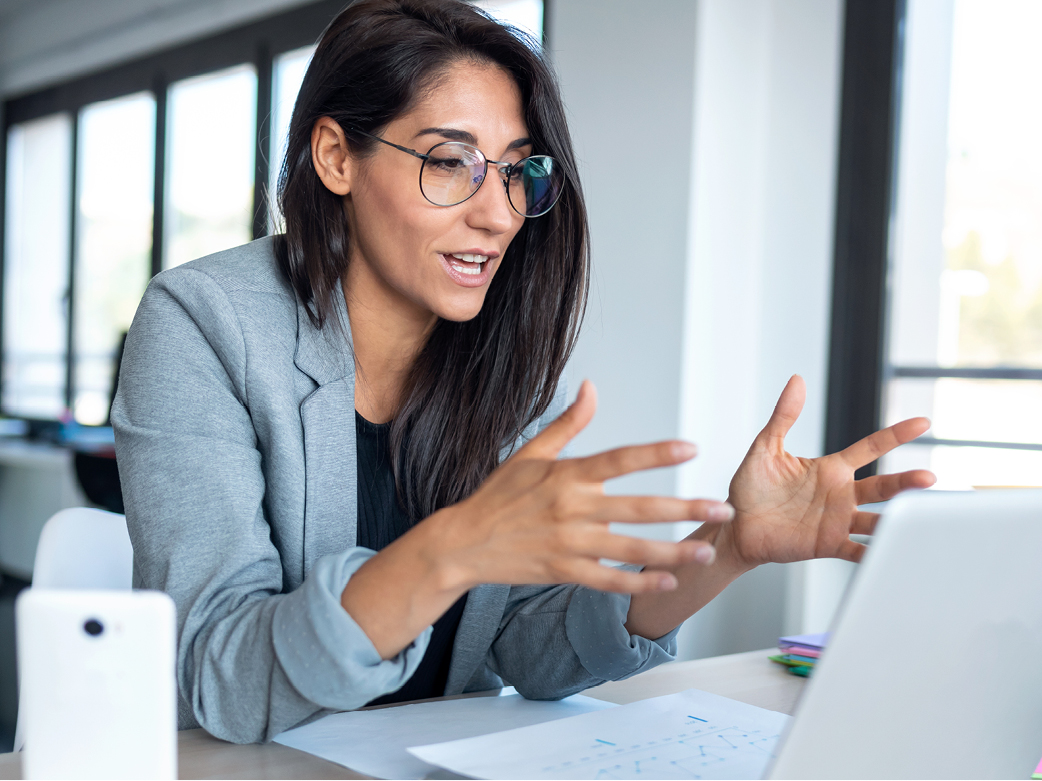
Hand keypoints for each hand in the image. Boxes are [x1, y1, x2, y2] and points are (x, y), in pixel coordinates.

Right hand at [430, 380, 734, 593]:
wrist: (463, 543)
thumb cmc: (498, 496)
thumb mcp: (530, 454)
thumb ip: (567, 424)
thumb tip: (591, 388)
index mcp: (566, 475)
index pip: (619, 460)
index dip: (656, 453)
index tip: (691, 449)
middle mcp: (572, 509)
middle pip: (639, 508)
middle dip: (685, 508)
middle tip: (722, 508)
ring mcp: (569, 544)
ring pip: (631, 549)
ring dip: (672, 552)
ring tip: (705, 551)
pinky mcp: (564, 572)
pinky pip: (609, 581)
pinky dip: (638, 584)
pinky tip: (667, 582)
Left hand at [718, 375, 934, 567]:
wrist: (736, 526)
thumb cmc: (751, 488)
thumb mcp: (766, 448)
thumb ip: (783, 417)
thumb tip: (796, 380)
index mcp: (831, 469)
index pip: (870, 448)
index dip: (896, 435)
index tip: (923, 423)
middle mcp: (841, 494)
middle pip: (883, 487)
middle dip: (906, 483)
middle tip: (928, 478)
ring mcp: (837, 521)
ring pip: (876, 520)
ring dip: (896, 521)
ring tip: (918, 521)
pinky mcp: (827, 544)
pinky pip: (856, 551)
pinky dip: (873, 554)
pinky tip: (889, 554)